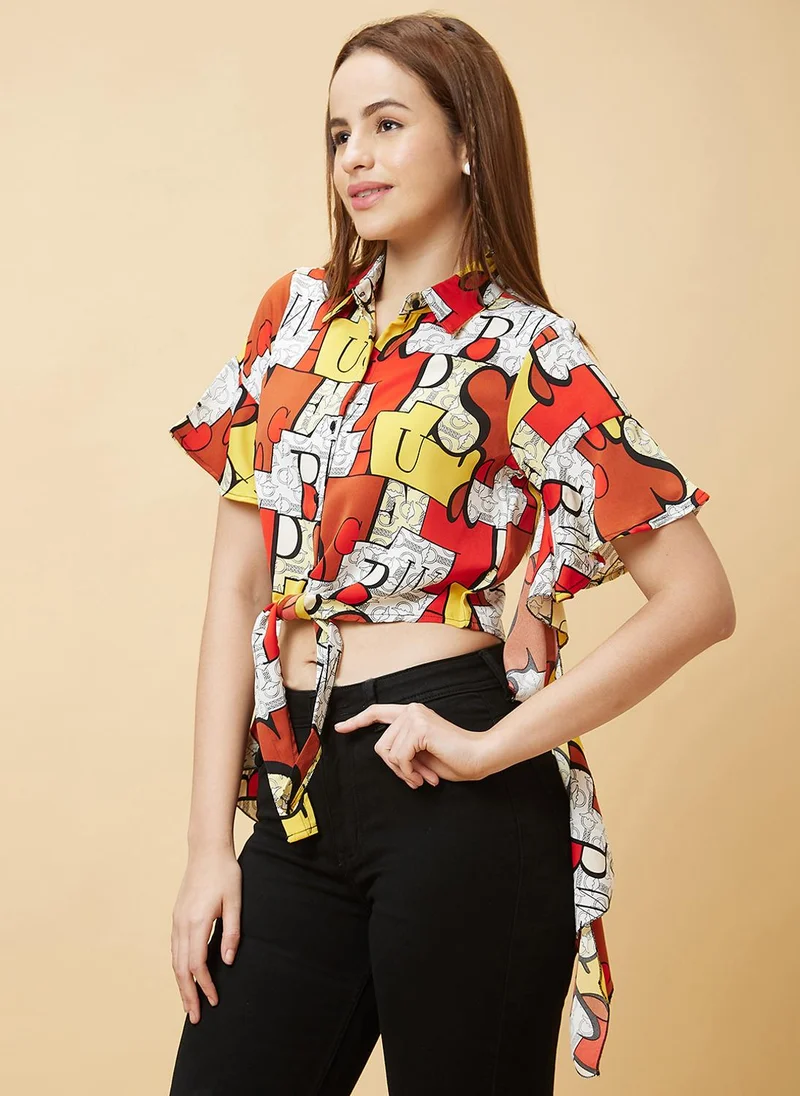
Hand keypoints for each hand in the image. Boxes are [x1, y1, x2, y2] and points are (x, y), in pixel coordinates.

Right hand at [171, 848, 241, 1023]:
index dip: (205, 986)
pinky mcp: (177, 916)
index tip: (213, 1001)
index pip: (197, 965)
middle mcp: (182, 924)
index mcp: (197, 922)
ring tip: (187, 1003)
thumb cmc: (225, 873)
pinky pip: (174, 949)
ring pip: (175, 961)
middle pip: (181, 969)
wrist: (206, 850)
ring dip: (181, 984)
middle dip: (187, 995)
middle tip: (194, 1018)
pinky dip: (178, 967)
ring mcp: (176, 920)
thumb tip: (227, 962)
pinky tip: (184, 975)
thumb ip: (232, 933)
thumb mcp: (235, 902)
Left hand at [334, 701, 491, 786]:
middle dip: (395, 768)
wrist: (477, 757)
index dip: (357, 721)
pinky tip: (425, 776)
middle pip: (380, 745)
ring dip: (404, 772)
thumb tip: (387, 756)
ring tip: (422, 777)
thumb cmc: (453, 758)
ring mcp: (414, 717)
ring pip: (388, 753)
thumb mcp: (420, 754)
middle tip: (415, 778)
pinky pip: (399, 758)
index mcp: (411, 714)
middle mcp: (411, 710)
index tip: (341, 728)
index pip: (377, 712)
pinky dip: (409, 772)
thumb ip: (402, 748)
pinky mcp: (418, 728)